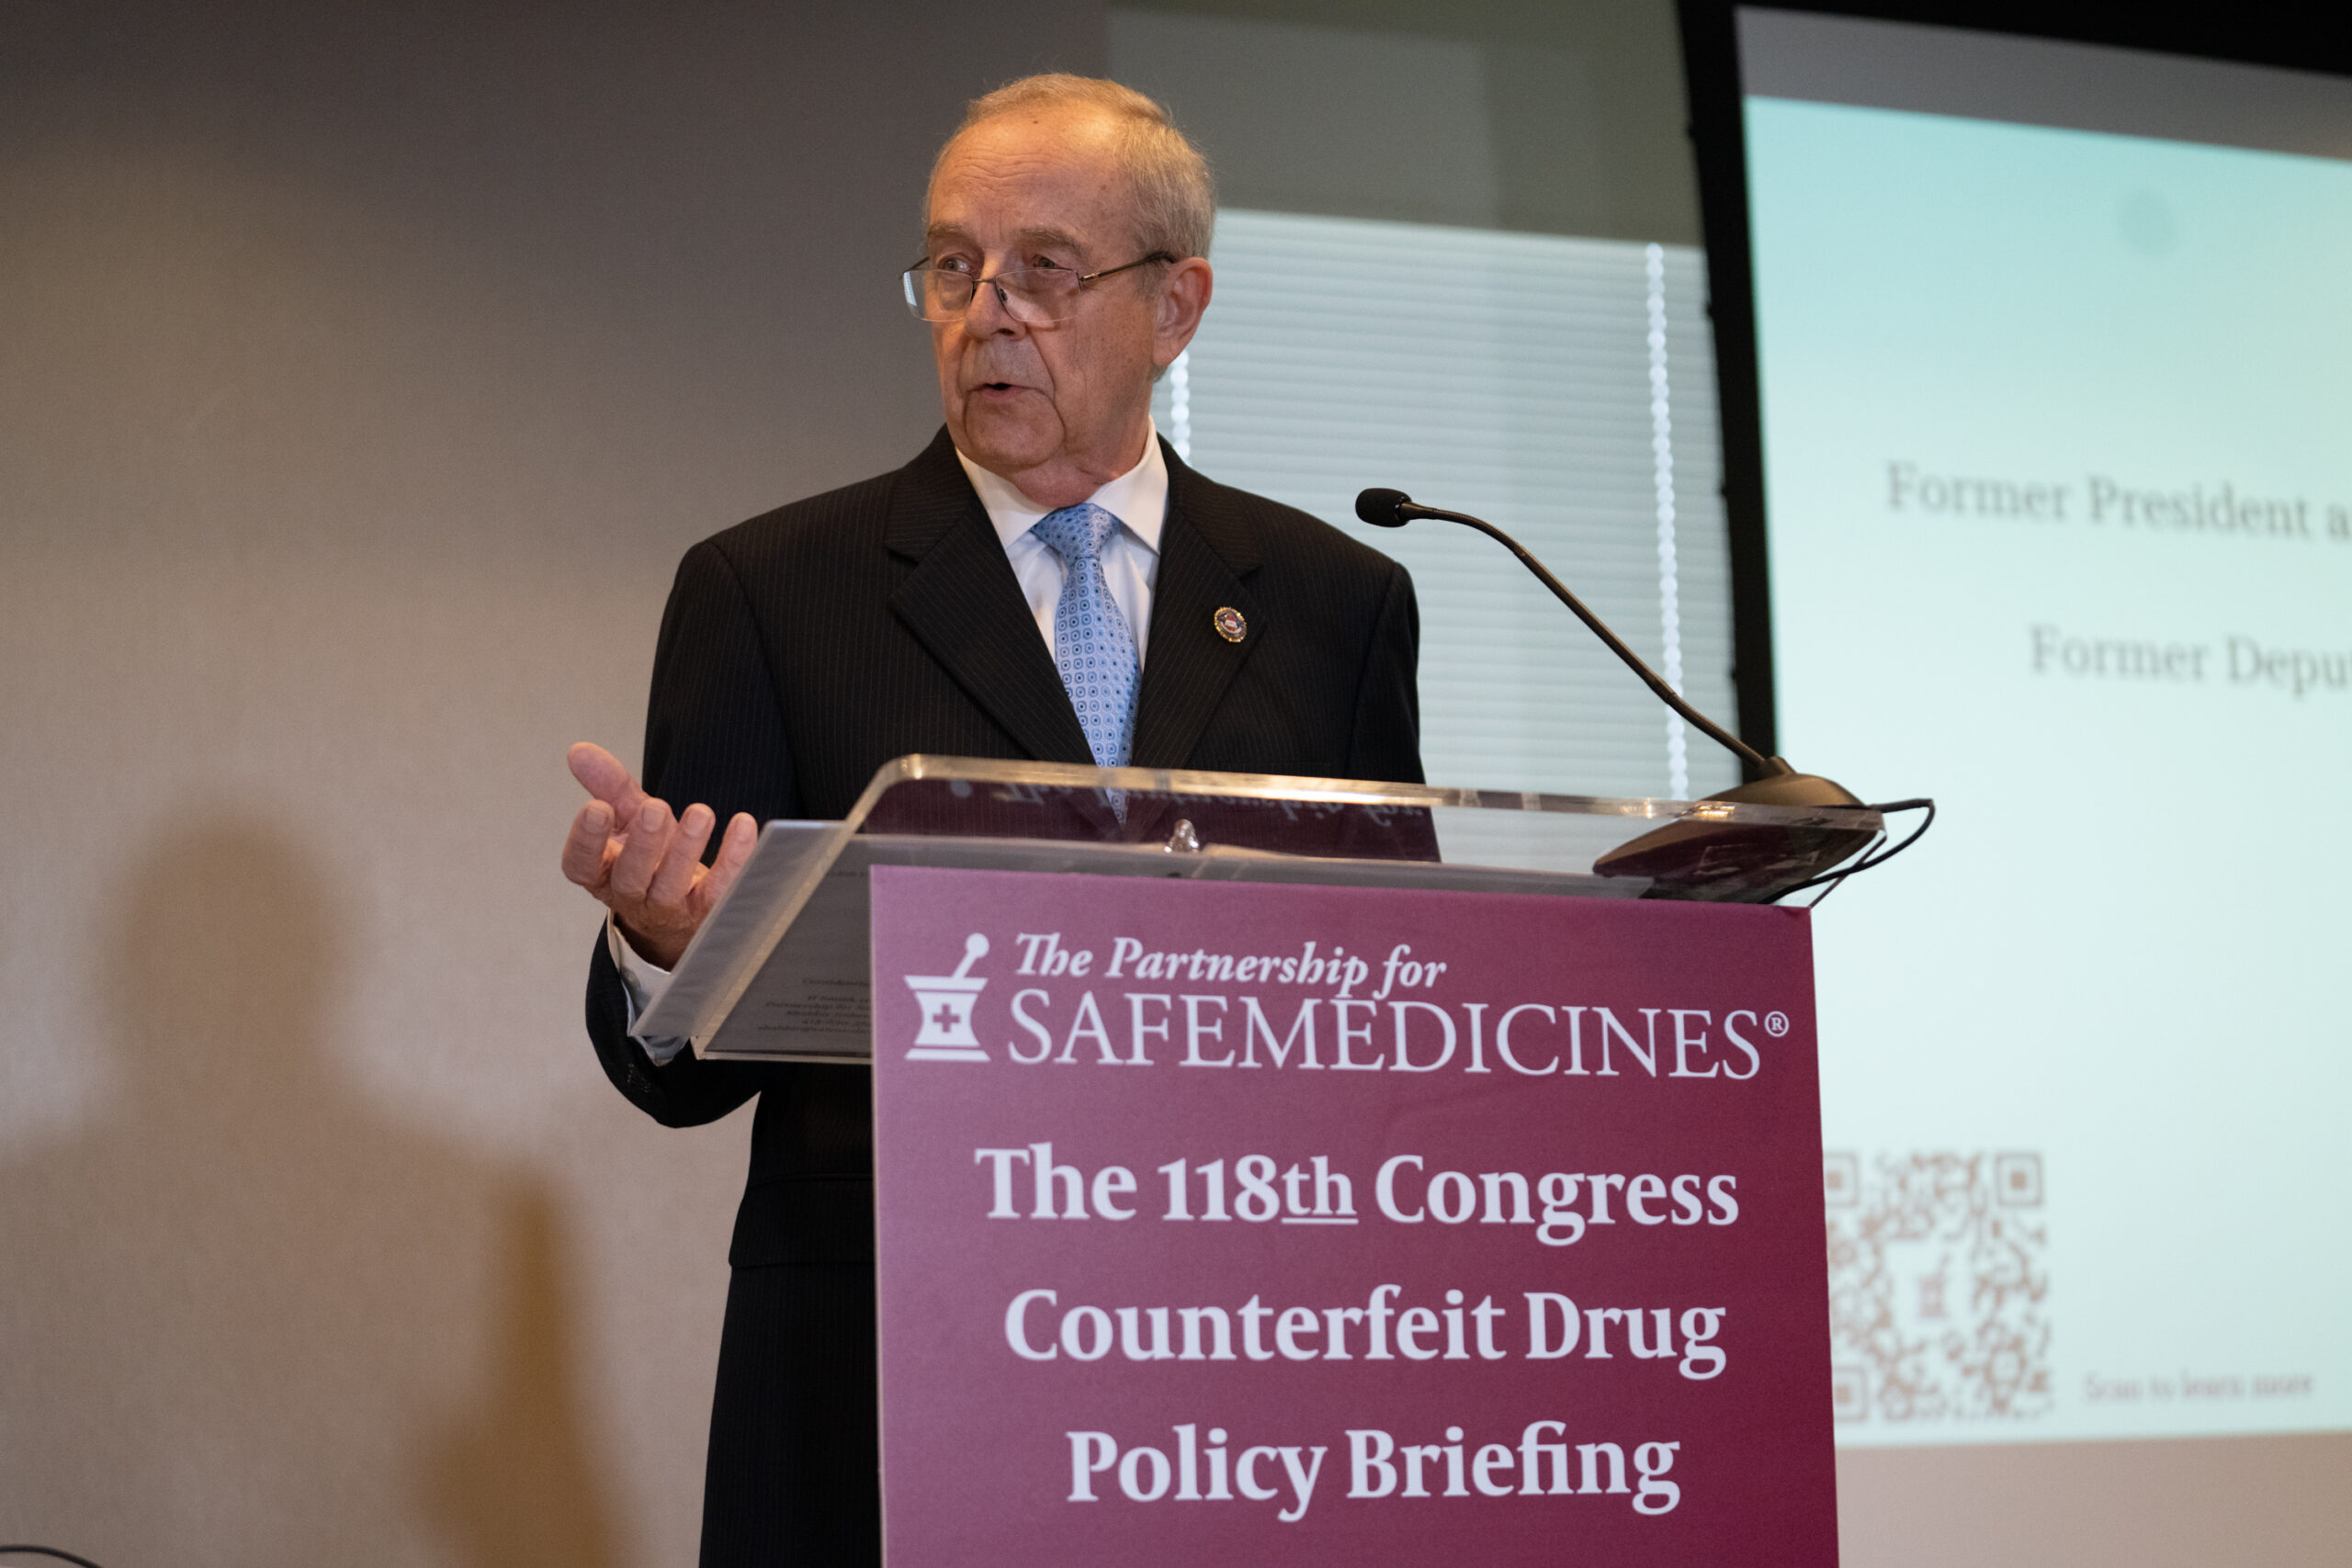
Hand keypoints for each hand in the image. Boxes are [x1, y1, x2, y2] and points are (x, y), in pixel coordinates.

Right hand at [560, 742, 755, 968]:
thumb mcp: (627, 818)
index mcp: (602, 872)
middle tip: (654, 808)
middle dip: (642, 843)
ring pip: (671, 886)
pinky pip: (719, 890)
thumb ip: (607, 786)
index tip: (597, 808)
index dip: (586, 839)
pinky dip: (733, 859)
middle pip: (629, 877)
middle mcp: (630, 894)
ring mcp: (668, 908)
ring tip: (700, 813)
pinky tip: (743, 826)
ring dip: (686, 849)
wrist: (680, 910)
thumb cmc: (650, 857)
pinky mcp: (706, 912)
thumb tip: (580, 751)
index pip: (582, 864)